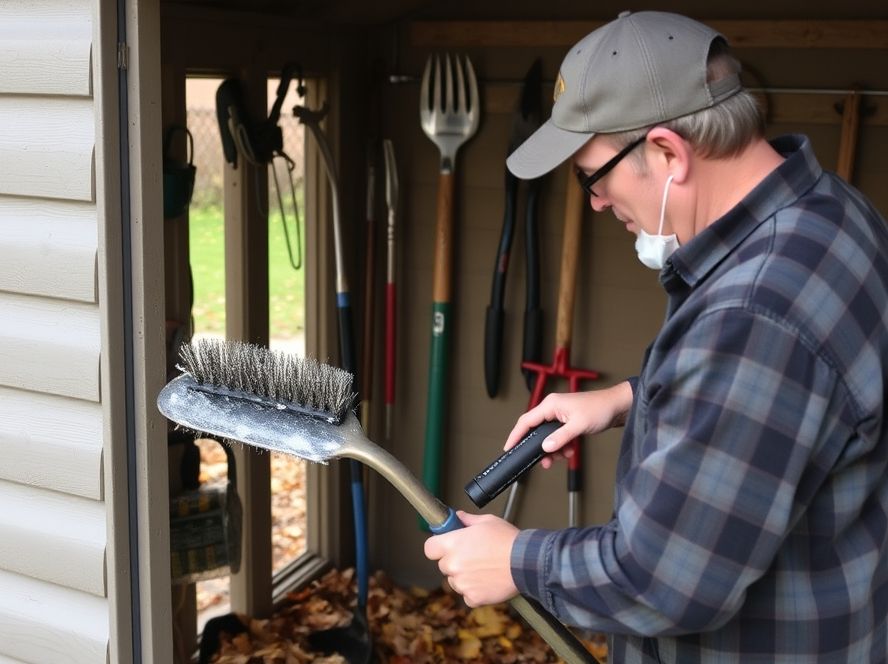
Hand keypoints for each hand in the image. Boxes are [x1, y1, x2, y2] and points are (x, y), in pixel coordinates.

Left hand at [424, 511, 518, 606]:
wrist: (526, 563)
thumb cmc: (508, 540)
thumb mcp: (487, 521)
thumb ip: (467, 520)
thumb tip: (458, 517)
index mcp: (453, 544)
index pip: (429, 549)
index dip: (437, 547)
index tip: (446, 546)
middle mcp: (454, 565)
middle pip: (444, 565)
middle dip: (455, 561)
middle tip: (473, 556)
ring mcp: (462, 583)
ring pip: (455, 582)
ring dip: (464, 577)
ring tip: (484, 569)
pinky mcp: (473, 598)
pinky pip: (467, 596)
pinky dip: (475, 591)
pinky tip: (488, 581)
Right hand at [505, 381, 633, 468]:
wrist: (618, 407)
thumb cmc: (600, 409)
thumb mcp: (578, 425)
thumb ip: (560, 438)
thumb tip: (545, 448)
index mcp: (550, 405)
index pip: (526, 421)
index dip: (516, 435)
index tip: (509, 448)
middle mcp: (553, 409)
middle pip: (536, 431)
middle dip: (540, 448)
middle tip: (544, 462)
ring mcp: (560, 416)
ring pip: (548, 437)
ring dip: (554, 449)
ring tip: (563, 457)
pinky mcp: (568, 422)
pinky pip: (558, 437)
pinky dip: (562, 446)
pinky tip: (570, 451)